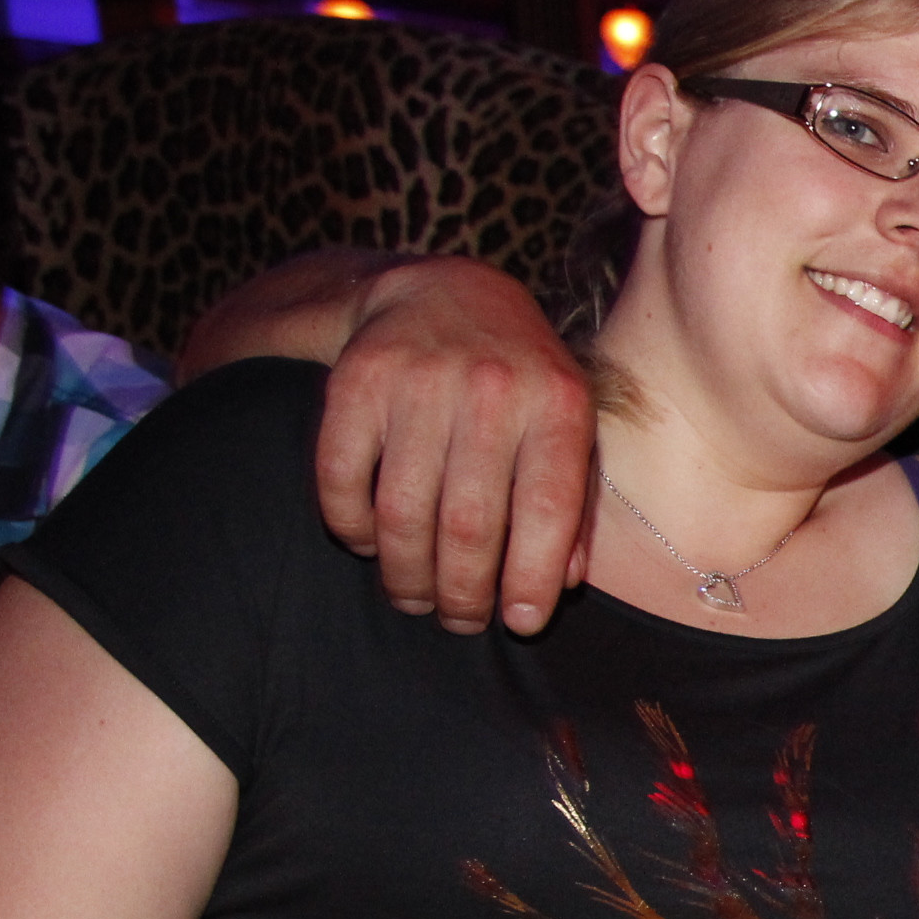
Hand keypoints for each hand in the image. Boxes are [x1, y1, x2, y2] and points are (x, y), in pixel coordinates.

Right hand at [314, 258, 595, 635]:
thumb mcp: (568, 428)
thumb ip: (575, 504)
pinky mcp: (356, 380)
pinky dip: (351, 527)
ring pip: (404, 512)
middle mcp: (491, 387)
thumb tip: (563, 584)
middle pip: (471, 525)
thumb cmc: (521, 383)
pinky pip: (343, 478)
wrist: (446, 294)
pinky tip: (367, 543)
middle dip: (463, 593)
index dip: (532, 579)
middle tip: (459, 622)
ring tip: (414, 598)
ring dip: (406, 575)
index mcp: (557, 403)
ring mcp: (419, 380)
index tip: (520, 625)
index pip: (547, 511)